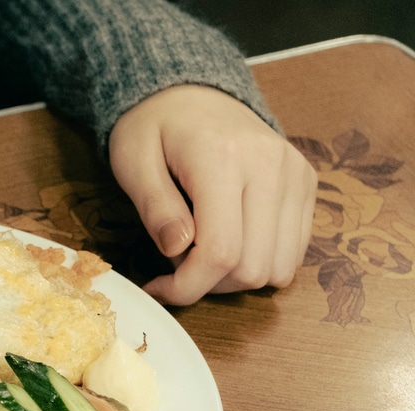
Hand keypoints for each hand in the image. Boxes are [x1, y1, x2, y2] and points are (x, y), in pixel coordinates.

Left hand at [109, 85, 316, 305]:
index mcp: (225, 159)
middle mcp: (272, 166)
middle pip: (253, 268)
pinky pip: (294, 251)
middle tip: (177, 264)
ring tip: (203, 252)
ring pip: (280, 267)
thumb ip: (155, 207)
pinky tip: (230, 242)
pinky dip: (260, 262)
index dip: (188, 286)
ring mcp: (296, 175)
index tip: (158, 288)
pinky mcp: (306, 184)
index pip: (221, 252)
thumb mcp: (132, 161)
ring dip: (236, 278)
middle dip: (209, 283)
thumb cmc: (153, 127)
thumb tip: (177, 250)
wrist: (189, 92)